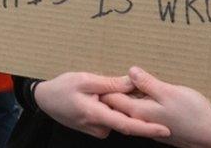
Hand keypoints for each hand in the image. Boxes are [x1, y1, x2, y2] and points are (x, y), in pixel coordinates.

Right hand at [34, 72, 170, 139]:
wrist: (44, 100)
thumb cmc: (62, 88)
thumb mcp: (85, 80)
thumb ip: (110, 83)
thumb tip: (132, 82)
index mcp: (96, 115)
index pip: (128, 125)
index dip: (148, 128)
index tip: (165, 130)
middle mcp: (99, 127)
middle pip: (125, 120)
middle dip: (132, 107)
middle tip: (117, 89)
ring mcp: (97, 130)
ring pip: (117, 118)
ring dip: (119, 105)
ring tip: (101, 90)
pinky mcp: (96, 128)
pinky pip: (110, 118)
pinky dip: (112, 108)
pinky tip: (101, 96)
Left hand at [101, 67, 210, 147]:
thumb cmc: (192, 113)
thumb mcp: (169, 92)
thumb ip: (147, 83)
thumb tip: (130, 71)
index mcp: (137, 112)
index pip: (110, 98)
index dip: (106, 83)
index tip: (109, 69)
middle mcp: (138, 120)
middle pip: (116, 102)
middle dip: (114, 87)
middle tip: (118, 70)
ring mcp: (146, 122)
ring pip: (128, 106)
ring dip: (127, 92)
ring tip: (130, 77)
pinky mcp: (153, 123)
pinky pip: (139, 108)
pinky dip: (137, 97)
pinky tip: (142, 88)